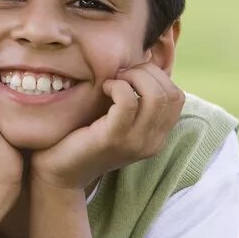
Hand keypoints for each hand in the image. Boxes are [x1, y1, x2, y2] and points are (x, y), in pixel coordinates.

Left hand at [29, 61, 183, 191]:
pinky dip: (117, 86)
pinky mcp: (113, 139)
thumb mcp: (117, 120)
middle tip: (121, 74)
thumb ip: (134, 101)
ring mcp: (135, 142)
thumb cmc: (85, 138)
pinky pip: (128, 102)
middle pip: (170, 94)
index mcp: (157, 136)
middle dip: (146, 73)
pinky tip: (104, 89)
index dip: (157, 76)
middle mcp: (152, 142)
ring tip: (114, 81)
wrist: (60, 172)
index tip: (130, 74)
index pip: (177, 97)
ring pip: (155, 96)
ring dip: (134, 77)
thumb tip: (141, 64)